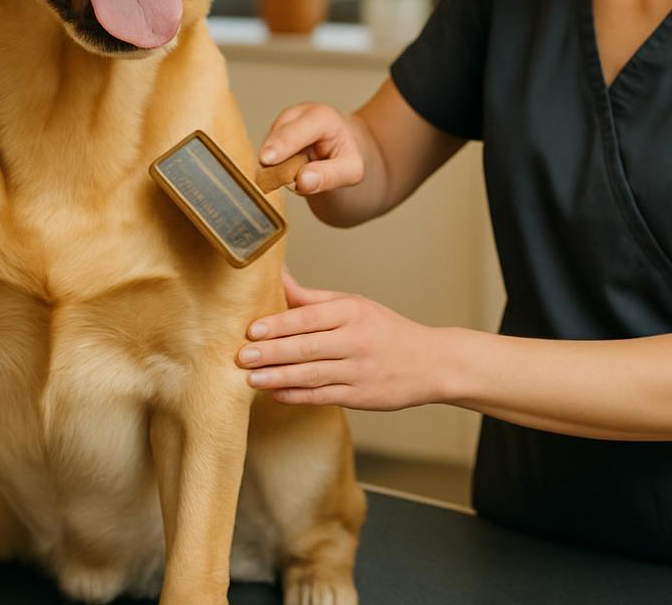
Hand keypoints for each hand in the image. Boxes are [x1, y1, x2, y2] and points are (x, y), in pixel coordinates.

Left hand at [235, 268, 443, 410]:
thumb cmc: (384, 330)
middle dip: (272, 352)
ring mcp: (359, 370)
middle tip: (241, 355)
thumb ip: (312, 297)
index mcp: (352, 312)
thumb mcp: (353, 305)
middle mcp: (356, 340)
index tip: (251, 329)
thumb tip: (277, 274)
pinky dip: (297, 396)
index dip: (279, 324)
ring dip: (278, 377)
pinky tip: (276, 394)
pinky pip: (322, 396)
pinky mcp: (361, 396)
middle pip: (307, 347)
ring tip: (250, 378)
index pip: (309, 317)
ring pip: (312, 374)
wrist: (429, 363)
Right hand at [258, 102, 365, 196]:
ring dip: (277, 168)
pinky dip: (275, 167)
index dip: (281, 146)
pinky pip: (267, 155)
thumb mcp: (352, 170)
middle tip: (273, 180)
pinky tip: (291, 169)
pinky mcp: (272, 134)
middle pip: (276, 139)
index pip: (297, 132)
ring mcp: (282, 123)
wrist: (344, 145)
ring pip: (268, 149)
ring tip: (300, 172)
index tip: (267, 159)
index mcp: (321, 117)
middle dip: (273, 160)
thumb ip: (329, 176)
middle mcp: (298, 114)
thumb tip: (301, 181)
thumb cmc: (348, 155)